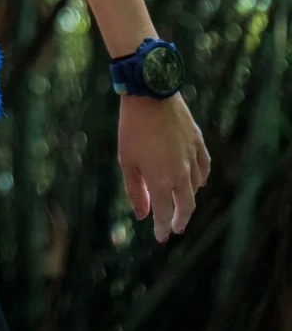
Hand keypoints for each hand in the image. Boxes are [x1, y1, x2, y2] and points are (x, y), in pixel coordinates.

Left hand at [118, 91, 210, 242]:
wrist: (150, 93)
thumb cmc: (132, 127)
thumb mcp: (127, 161)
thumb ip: (135, 190)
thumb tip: (142, 215)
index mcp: (161, 181)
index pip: (164, 214)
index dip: (162, 228)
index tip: (161, 237)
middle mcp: (181, 174)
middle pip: (186, 207)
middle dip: (180, 220)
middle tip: (175, 228)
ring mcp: (192, 158)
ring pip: (196, 187)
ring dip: (188, 198)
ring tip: (181, 202)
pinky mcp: (198, 142)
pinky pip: (205, 167)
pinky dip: (202, 178)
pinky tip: (199, 181)